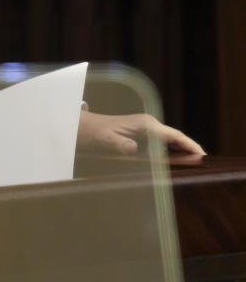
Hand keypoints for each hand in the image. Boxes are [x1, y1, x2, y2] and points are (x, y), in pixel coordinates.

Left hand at [77, 110, 204, 154]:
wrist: (83, 126)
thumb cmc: (94, 133)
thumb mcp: (106, 140)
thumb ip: (119, 145)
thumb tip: (133, 149)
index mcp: (144, 124)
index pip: (173, 135)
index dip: (189, 145)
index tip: (202, 154)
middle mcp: (147, 124)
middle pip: (175, 137)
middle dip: (189, 148)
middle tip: (204, 162)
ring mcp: (145, 127)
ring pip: (169, 139)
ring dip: (181, 149)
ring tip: (195, 163)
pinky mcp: (141, 132)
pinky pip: (161, 141)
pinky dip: (172, 149)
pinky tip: (177, 159)